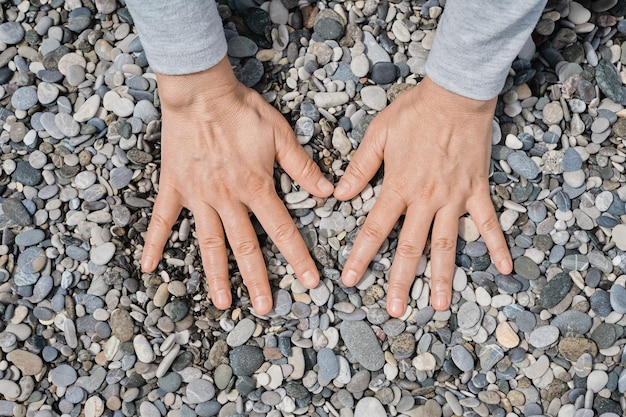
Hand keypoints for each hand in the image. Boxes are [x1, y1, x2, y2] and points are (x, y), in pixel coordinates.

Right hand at [141, 57, 333, 314]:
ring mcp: (199, 196)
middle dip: (258, 280)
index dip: (298, 258)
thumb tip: (328, 192)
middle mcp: (228, 199)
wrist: (201, 92)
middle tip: (266, 309)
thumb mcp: (281, 135)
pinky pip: (162, 220)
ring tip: (224, 303)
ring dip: (217, 276)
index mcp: (256, 187)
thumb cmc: (242, 110)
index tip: (310, 282)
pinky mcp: (175, 188)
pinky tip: (149, 267)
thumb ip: (302, 167)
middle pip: (245, 247)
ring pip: (209, 243)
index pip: (282, 230)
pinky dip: (155, 243)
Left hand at [335, 76, 511, 316]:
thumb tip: (339, 195)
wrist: (455, 95)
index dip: (361, 256)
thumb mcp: (378, 135)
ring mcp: (454, 198)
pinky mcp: (476, 190)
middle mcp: (426, 199)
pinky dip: (496, 244)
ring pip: (447, 244)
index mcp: (398, 187)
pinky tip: (505, 268)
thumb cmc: (415, 112)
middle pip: (410, 247)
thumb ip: (360, 168)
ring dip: (443, 277)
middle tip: (395, 310)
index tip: (351, 280)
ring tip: (441, 307)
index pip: (374, 229)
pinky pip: (488, 222)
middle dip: (401, 281)